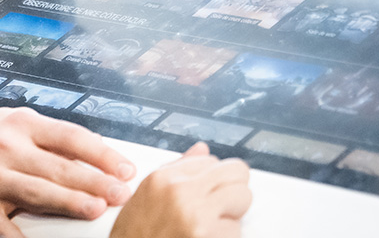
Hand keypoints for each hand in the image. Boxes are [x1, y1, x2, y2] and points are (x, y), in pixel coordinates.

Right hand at [0, 108, 135, 236]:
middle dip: (96, 181)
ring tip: (96, 209)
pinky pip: (8, 228)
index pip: (70, 136)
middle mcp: (5, 147)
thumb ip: (43, 139)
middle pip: (60, 166)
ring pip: (39, 193)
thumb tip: (89, 158)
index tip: (125, 168)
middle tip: (123, 193)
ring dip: (71, 202)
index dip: (101, 153)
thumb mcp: (6, 125)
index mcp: (19, 124)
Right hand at [110, 143, 251, 237]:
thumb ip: (177, 170)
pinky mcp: (208, 236)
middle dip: (232, 189)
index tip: (207, 192)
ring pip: (243, 199)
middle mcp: (180, 191)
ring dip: (232, 214)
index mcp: (163, 178)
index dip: (213, 178)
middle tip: (220, 207)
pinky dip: (227, 236)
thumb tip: (202, 150)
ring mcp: (196, 214)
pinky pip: (236, 229)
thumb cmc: (135, 237)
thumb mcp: (147, 197)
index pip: (211, 160)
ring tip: (211, 225)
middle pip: (237, 172)